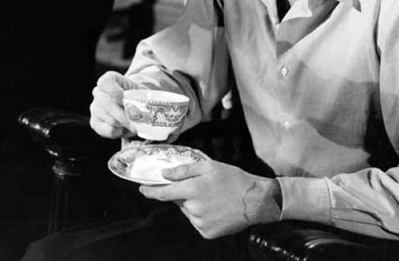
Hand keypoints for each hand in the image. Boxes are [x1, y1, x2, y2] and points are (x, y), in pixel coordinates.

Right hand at [89, 71, 137, 138]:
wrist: (131, 103)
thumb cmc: (136, 95)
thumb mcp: (140, 91)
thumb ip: (140, 98)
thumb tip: (142, 111)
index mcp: (108, 79)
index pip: (105, 83)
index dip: (115, 92)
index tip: (126, 98)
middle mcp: (98, 92)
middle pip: (108, 105)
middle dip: (126, 115)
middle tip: (138, 121)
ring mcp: (94, 108)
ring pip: (111, 120)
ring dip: (126, 124)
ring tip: (134, 124)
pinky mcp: (95, 123)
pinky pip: (109, 130)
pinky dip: (121, 132)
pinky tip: (125, 128)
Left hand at [139, 160, 280, 238]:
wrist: (256, 201)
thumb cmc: (234, 180)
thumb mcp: (209, 166)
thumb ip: (184, 170)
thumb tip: (165, 174)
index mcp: (193, 189)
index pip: (164, 193)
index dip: (151, 191)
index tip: (142, 189)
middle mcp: (194, 208)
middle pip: (178, 201)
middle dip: (184, 193)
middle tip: (202, 187)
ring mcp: (200, 222)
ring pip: (188, 211)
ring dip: (193, 204)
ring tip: (213, 198)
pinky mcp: (207, 232)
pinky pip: (196, 221)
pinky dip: (201, 215)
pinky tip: (215, 208)